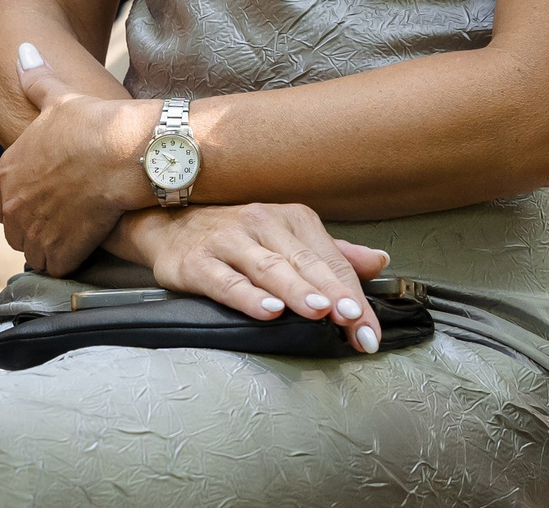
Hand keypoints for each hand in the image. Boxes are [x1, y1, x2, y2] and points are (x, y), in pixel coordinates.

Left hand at [0, 43, 155, 275]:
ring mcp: (34, 231)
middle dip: (32, 227)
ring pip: (33, 252)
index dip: (14, 203)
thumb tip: (23, 49)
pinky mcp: (59, 252)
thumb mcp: (60, 96)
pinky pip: (57, 266)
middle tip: (62, 216)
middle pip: (12, 231)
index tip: (40, 198)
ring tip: (76, 230)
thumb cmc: (92, 122)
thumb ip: (37, 80)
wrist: (123, 153)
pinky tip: (88, 243)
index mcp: (7, 172)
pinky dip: (70, 259)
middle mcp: (13, 205)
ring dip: (50, 246)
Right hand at [107, 203, 393, 352]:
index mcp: (290, 219)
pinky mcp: (198, 262)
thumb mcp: (286, 237)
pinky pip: (227, 281)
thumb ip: (333, 253)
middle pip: (306, 264)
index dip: (353, 295)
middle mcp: (262, 223)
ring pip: (270, 269)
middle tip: (355, 322)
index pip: (330, 259)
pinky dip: (249, 297)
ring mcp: (228, 241)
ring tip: (322, 312)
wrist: (169, 225)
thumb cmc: (235, 237)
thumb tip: (380, 261)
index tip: (370, 330)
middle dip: (334, 296)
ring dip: (298, 291)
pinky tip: (269, 311)